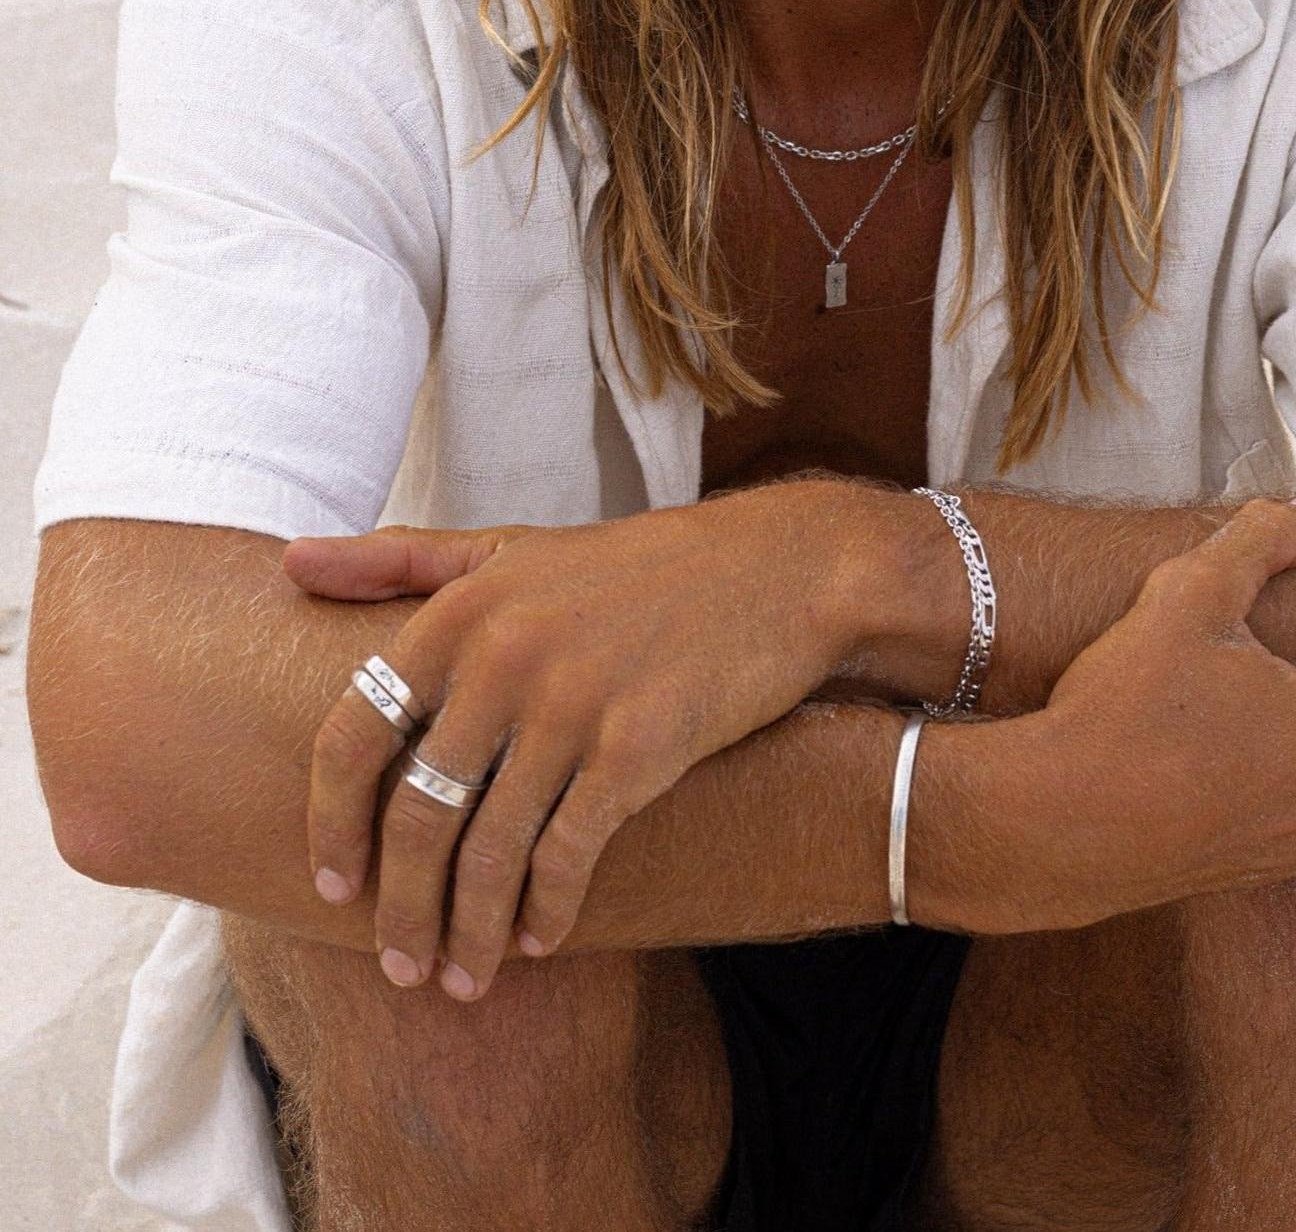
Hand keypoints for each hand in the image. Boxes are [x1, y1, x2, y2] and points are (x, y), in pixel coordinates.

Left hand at [288, 488, 863, 1000]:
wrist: (780, 571)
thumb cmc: (643, 566)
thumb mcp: (515, 547)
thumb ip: (403, 559)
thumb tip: (288, 564)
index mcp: (463, 608)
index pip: (353, 732)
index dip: (332, 822)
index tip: (333, 885)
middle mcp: (504, 655)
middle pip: (416, 815)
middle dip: (400, 909)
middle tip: (400, 965)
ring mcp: (571, 703)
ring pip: (487, 852)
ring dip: (468, 932)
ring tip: (464, 975)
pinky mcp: (637, 747)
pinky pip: (567, 857)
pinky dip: (547, 912)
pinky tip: (543, 937)